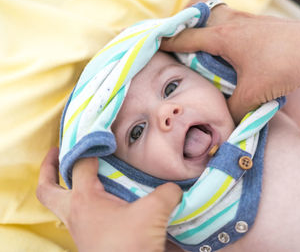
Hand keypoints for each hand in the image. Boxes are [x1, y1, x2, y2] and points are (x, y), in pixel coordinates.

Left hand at [36, 147, 182, 251]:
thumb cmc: (130, 245)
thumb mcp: (153, 212)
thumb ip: (166, 192)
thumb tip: (173, 187)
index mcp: (85, 200)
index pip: (80, 165)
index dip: (88, 148)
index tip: (99, 137)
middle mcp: (76, 213)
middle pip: (47, 189)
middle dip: (48, 169)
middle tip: (56, 153)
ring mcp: (79, 228)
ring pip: (59, 204)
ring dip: (64, 188)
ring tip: (78, 174)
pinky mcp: (88, 239)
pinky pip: (76, 215)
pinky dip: (83, 203)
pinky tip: (102, 200)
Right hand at [161, 0, 299, 121]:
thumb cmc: (282, 68)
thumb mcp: (252, 94)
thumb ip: (232, 109)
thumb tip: (225, 121)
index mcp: (222, 36)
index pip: (186, 36)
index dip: (167, 42)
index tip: (154, 44)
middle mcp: (233, 21)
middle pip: (199, 13)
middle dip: (186, 25)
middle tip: (182, 42)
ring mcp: (249, 19)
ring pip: (219, 13)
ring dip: (208, 26)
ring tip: (208, 46)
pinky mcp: (263, 23)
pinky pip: (236, 21)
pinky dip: (228, 31)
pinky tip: (237, 50)